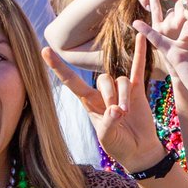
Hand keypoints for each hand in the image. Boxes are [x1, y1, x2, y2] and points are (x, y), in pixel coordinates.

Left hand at [42, 34, 163, 170]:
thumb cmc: (118, 145)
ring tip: (127, 113)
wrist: (138, 150)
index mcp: (89, 102)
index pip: (71, 81)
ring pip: (119, 80)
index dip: (58, 67)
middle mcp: (102, 93)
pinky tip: (142, 37)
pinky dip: (140, 53)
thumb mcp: (107, 138)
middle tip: (118, 113)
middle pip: (103, 79)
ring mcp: (120, 89)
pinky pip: (137, 68)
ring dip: (124, 95)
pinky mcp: (137, 90)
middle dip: (110, 95)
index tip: (45, 50)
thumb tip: (117, 109)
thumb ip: (109, 123)